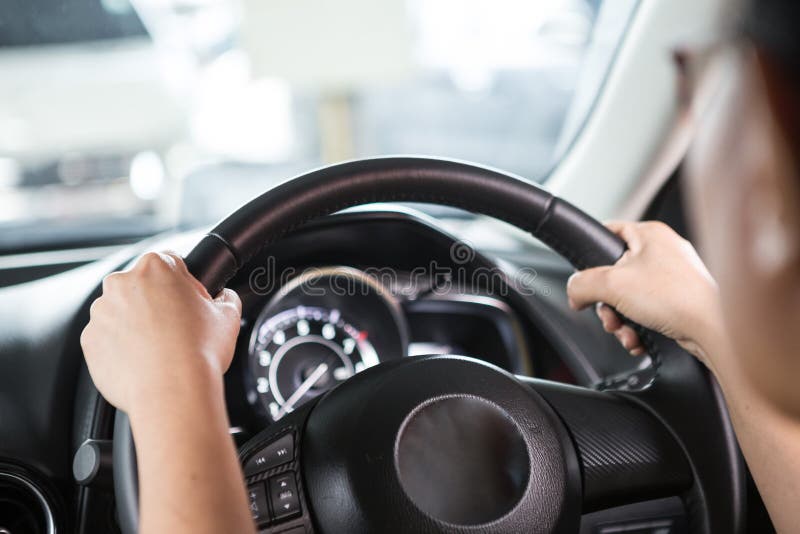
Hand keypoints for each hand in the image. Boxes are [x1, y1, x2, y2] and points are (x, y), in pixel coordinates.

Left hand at [80, 251, 241, 414]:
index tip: (189, 304)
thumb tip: (224, 298)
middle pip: (141, 287)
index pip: (171, 263)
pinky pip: (107, 340)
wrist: (172, 391)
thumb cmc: (198, 351)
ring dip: (136, 326)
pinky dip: (121, 348)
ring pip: (121, 313)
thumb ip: (225, 298)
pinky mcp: (90, 341)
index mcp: (156, 267)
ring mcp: (101, 313)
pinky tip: (144, 362)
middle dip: (156, 303)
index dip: (184, 285)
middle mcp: (122, 284)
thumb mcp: (228, 316)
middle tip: (177, 330)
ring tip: (160, 350)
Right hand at [566, 221, 722, 366]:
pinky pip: (645, 312)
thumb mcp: (612, 285)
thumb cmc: (677, 298)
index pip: (609, 232)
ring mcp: (673, 277)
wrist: (713, 330)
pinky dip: (637, 327)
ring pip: (628, 297)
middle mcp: (663, 252)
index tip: (583, 273)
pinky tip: (638, 338)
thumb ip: (581, 284)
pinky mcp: (679, 301)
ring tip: (625, 331)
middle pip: (614, 274)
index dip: (591, 254)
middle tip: (608, 314)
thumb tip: (573, 291)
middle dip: (606, 302)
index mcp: (650, 234)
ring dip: (620, 319)